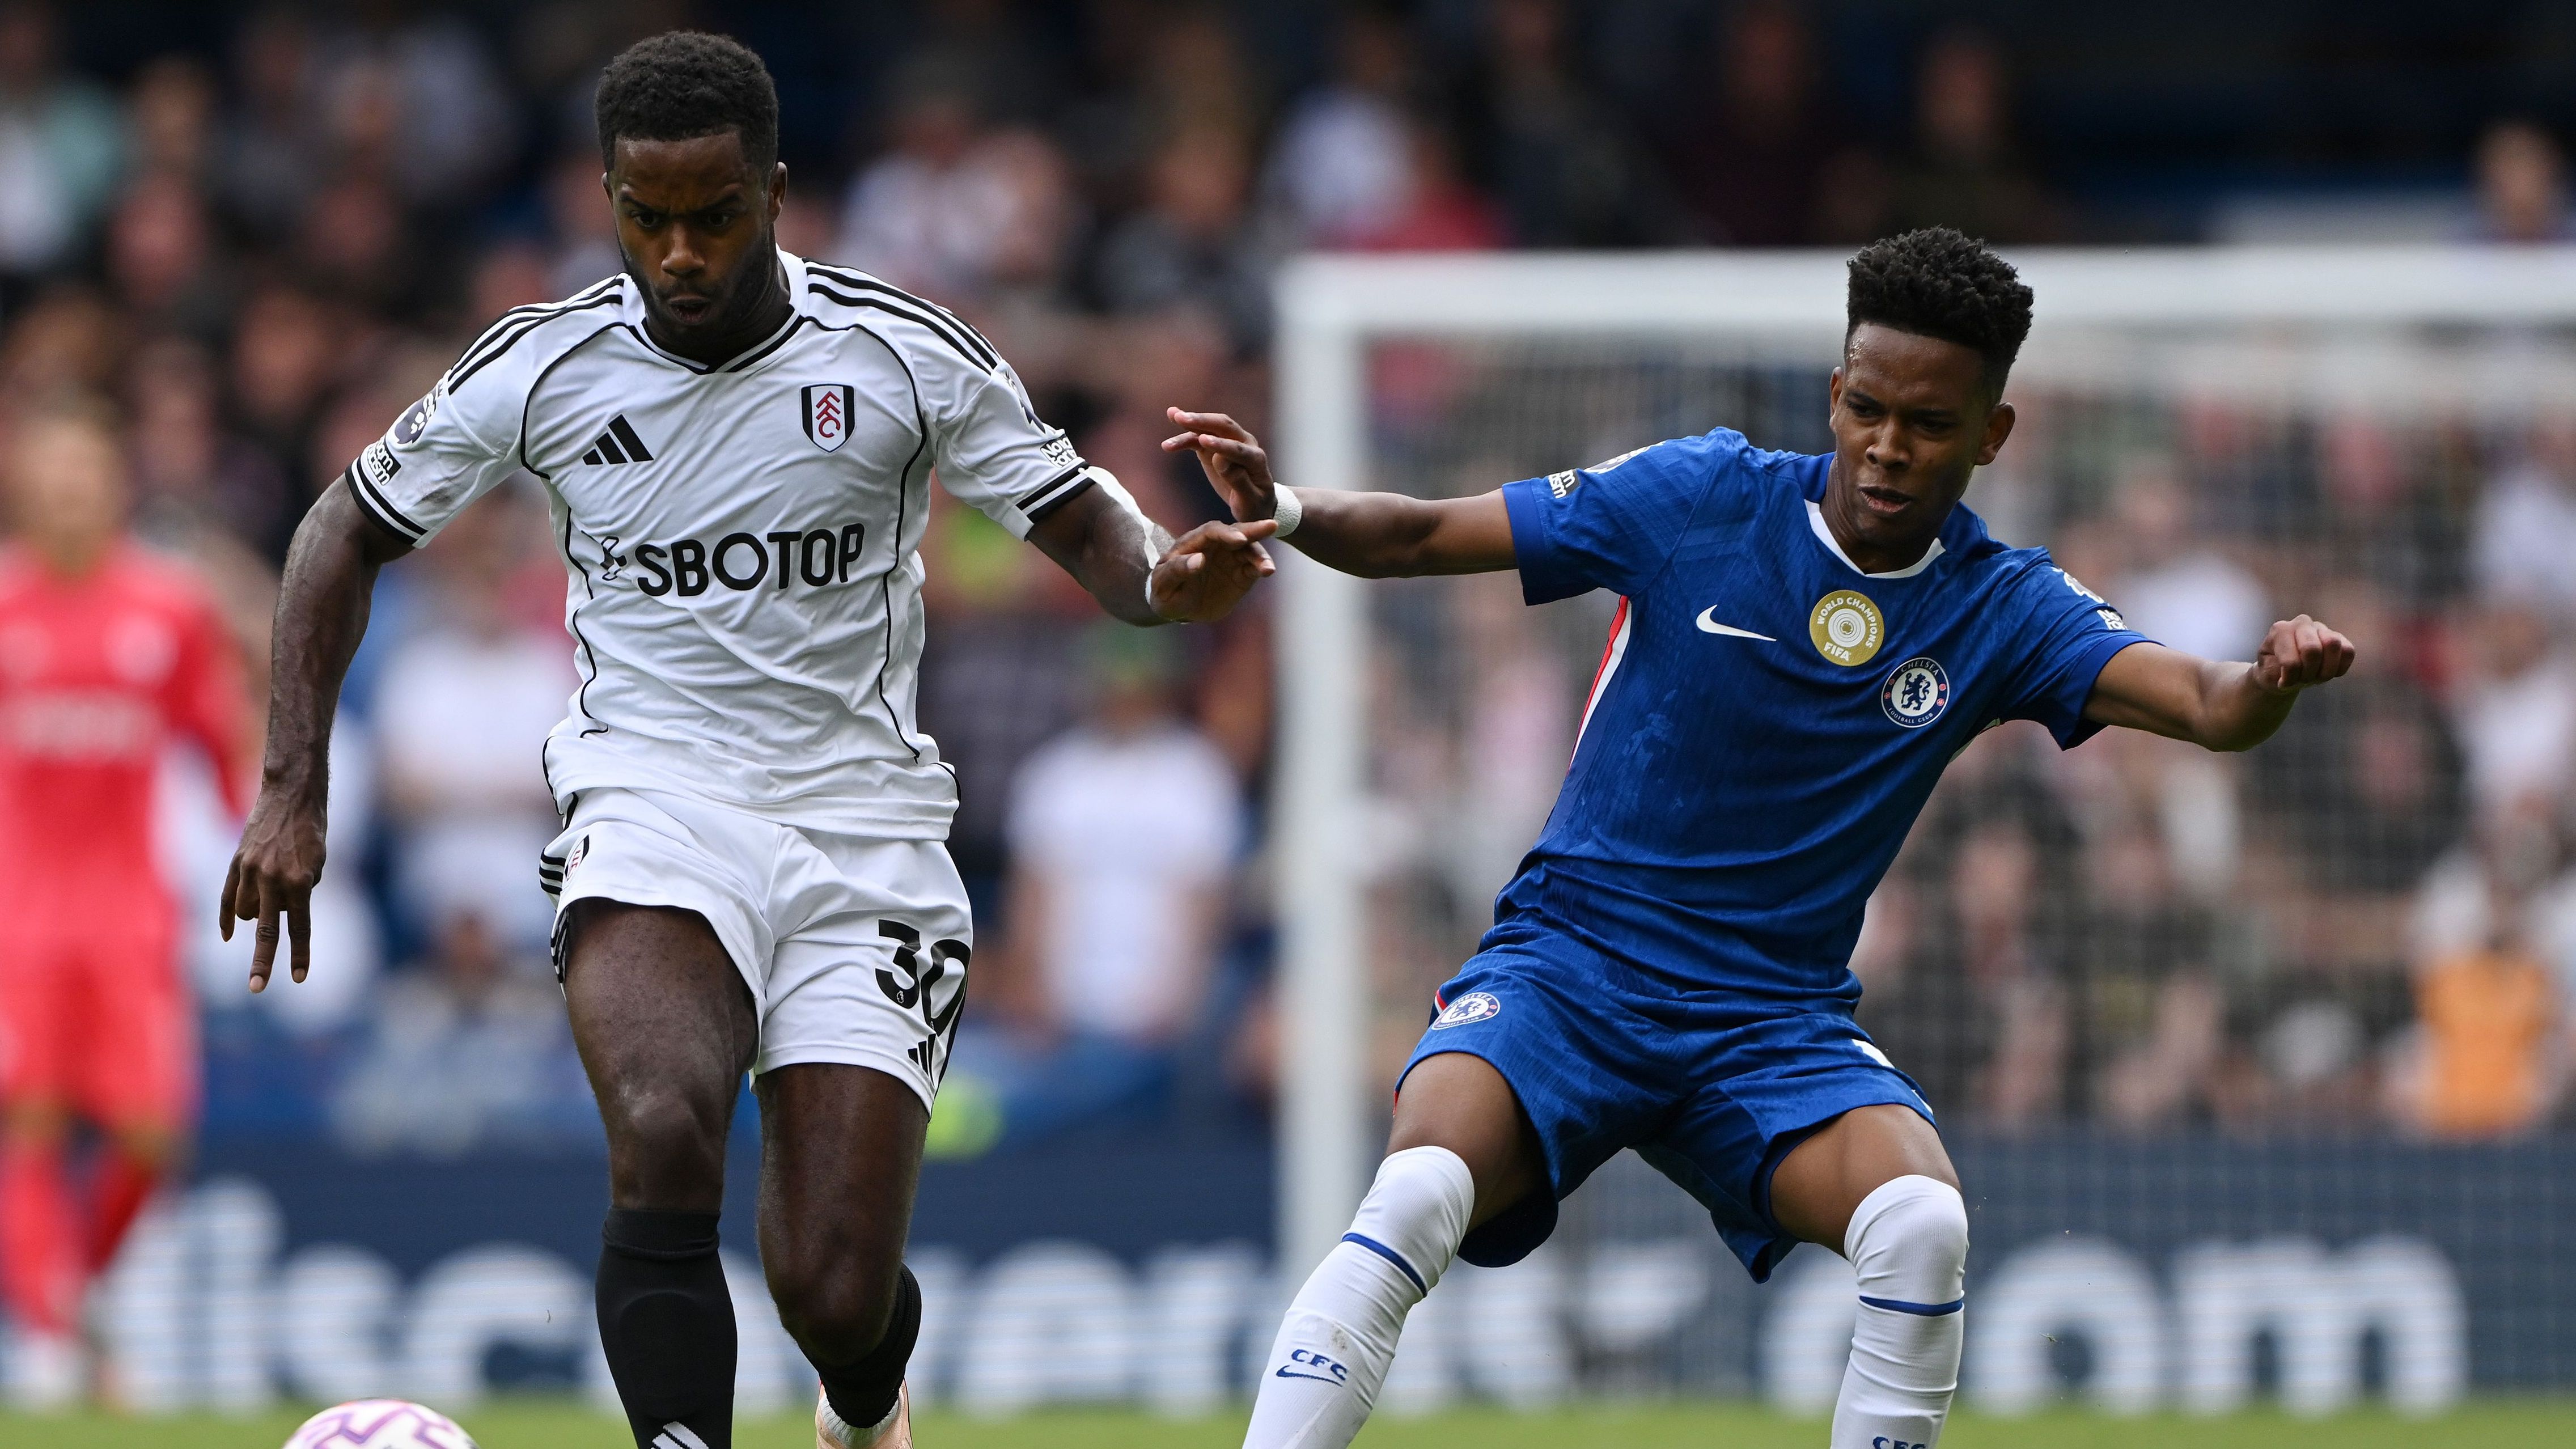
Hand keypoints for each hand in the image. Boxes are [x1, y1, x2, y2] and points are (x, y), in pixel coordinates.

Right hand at [220, 785, 326, 992]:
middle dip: (263, 961)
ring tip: (275, 885)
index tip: (299, 978)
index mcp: (300, 881)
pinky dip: (226, 918)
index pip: (300, 928)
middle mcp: (273, 879)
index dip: (299, 955)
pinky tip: (226, 936)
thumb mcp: (319, 863)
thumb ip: (302, 892)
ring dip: (258, 912)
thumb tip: (282, 915)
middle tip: (256, 988)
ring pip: (246, 913)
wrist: (291, 794)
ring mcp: (250, 871)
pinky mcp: (236, 863)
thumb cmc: (313, 830)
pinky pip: (226, 898)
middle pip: (265, 931)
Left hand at [1152, 517, 1277, 622]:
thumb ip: (1177, 570)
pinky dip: (1262, 568)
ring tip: (1268, 568)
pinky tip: (1268, 571)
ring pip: (1248, 550)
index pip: (1211, 532)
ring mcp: (1230, 558)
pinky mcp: (1241, 573)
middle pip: (1235, 532)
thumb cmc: (1165, 592)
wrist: (1178, 607)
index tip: (1239, 540)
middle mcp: (1215, 546)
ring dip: (1260, 556)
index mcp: (1193, 542)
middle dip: (1253, 530)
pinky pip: (1254, 568)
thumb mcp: (1163, 584)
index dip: (1226, 534)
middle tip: (1271, 526)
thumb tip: (1199, 559)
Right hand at [1162, 408, 1275, 522]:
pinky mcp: (1214, 446)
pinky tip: (1168, 440)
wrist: (1254, 503)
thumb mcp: (1249, 500)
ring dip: (1190, 422)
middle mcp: (1244, 444)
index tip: (1204, 440)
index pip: (1239, 449)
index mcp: (1256, 459)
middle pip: (1224, 427)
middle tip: (1184, 418)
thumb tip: (1220, 460)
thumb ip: (1238, 480)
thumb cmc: (1254, 504)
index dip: (1221, 445)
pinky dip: (1184, 437)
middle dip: (1204, 422)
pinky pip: (1198, 440)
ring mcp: (1228, 443)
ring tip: (1171, 415)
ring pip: (1209, 428)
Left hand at [2250, 614, 2355, 692]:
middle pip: (2313, 650)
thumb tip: (2289, 671)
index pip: (2291, 660)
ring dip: (2325, 670)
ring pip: (2334, 646)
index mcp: (2280, 630)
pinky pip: (2348, 651)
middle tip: (2302, 679)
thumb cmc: (2273, 669)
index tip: (2284, 683)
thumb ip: (2275, 671)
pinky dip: (2340, 667)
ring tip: (2315, 676)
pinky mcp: (2338, 637)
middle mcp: (2301, 623)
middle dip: (2308, 673)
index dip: (2291, 678)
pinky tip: (2327, 672)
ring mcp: (2321, 628)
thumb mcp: (2266, 673)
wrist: (2282, 668)